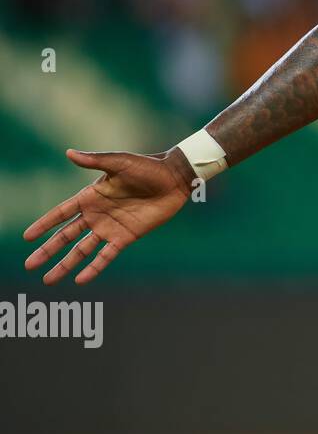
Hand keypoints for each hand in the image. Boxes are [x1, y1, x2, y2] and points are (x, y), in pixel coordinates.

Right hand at [22, 148, 195, 285]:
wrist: (174, 179)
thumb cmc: (147, 167)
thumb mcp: (119, 162)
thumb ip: (95, 161)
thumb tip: (69, 153)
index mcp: (90, 197)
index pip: (60, 213)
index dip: (44, 225)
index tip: (27, 237)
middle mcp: (96, 215)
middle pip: (65, 236)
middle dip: (48, 250)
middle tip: (29, 265)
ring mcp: (110, 228)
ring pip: (82, 250)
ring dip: (65, 264)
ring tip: (48, 280)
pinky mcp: (126, 237)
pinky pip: (106, 256)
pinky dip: (94, 268)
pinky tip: (81, 280)